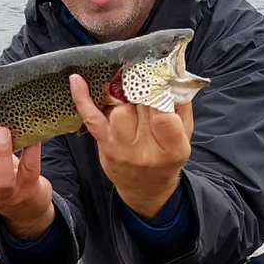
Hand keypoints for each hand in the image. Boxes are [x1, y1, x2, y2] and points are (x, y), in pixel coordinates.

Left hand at [69, 73, 193, 218]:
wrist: (146, 188)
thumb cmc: (167, 156)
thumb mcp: (186, 135)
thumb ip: (182, 105)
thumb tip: (170, 75)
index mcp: (173, 149)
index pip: (164, 118)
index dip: (159, 97)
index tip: (158, 85)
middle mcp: (146, 152)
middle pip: (140, 110)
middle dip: (143, 94)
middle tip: (145, 88)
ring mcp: (122, 150)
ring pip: (119, 112)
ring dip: (125, 100)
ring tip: (132, 100)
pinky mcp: (104, 145)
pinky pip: (91, 119)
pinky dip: (82, 99)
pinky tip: (77, 80)